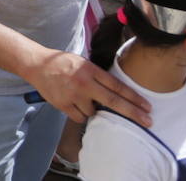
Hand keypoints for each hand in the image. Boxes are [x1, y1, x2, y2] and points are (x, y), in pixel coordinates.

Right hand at [29, 49, 150, 125]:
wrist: (37, 65)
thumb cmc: (63, 63)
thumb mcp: (83, 63)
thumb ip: (98, 77)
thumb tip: (116, 94)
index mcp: (90, 70)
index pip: (117, 86)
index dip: (134, 97)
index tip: (147, 106)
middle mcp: (84, 83)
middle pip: (113, 101)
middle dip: (133, 112)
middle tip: (148, 121)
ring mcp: (73, 95)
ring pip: (94, 112)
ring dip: (93, 109)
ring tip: (81, 97)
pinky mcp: (63, 105)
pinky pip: (80, 117)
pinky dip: (80, 113)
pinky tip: (73, 103)